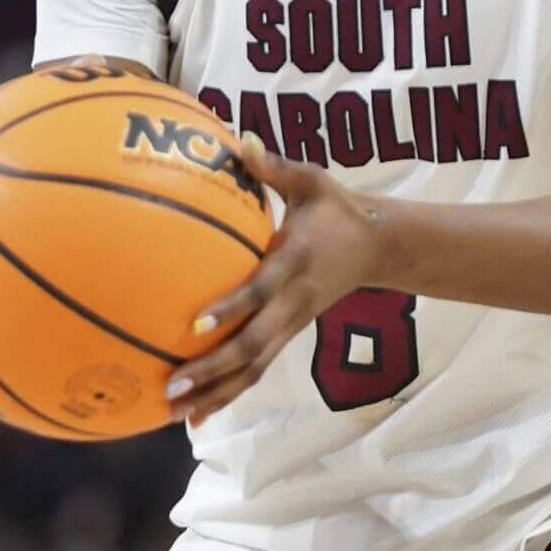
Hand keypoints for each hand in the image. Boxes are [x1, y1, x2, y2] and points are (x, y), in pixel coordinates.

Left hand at [167, 134, 390, 424]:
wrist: (379, 247)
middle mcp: (293, 302)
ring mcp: (293, 323)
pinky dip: (229, 392)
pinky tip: (198, 412)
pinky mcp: (290, 334)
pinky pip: (258, 369)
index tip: (194, 323)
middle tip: (172, 386)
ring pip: (255, 368)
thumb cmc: (336, 209)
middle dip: (212, 370)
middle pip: (253, 346)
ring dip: (217, 392)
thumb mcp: (311, 180)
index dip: (231, 308)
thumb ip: (273, 166)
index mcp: (296, 263)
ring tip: (177, 412)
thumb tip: (238, 137)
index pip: (261, 290)